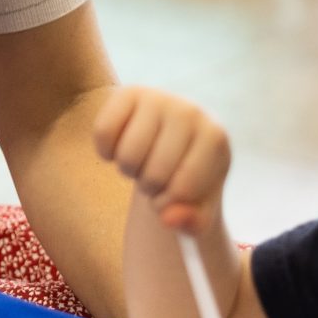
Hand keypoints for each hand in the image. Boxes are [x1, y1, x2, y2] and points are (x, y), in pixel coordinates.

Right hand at [91, 86, 230, 233]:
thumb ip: (192, 223)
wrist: (172, 145)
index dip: (170, 203)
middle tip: (156, 176)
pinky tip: (119, 149)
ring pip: (127, 156)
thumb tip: (169, 217)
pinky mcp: (127, 93)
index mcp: (215, 138)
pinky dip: (106, 152)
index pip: (182, 189)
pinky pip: (103, 132)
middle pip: (154, 174)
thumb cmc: (188, 180)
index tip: (175, 192)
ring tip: (142, 162)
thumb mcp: (198, 210)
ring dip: (128, 171)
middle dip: (149, 188)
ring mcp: (157, 98)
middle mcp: (190, 111)